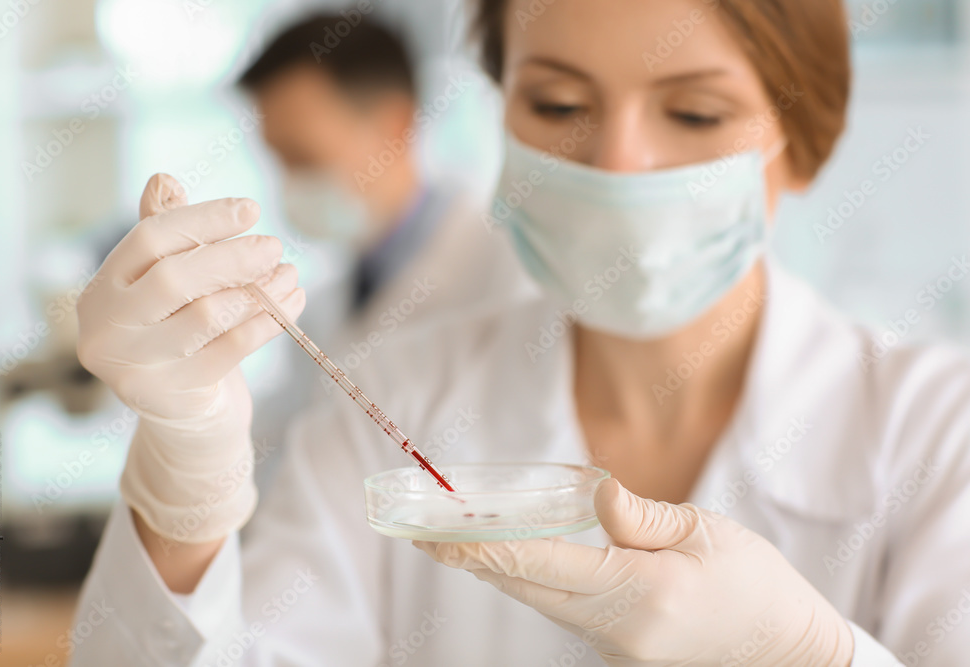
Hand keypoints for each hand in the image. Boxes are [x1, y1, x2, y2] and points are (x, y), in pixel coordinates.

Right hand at [77, 174, 305, 542]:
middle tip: (275, 246)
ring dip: (259, 291)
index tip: (252, 210)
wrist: (185, 418)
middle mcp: (107, 329)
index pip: (149, 239)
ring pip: (207, 316)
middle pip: (175, 277)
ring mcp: (136, 367)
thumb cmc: (178, 335)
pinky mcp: (173, 397)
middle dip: (233, 257)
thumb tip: (162, 179)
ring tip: (290, 275)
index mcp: (102, 289)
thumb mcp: (167, 288)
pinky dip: (267, 323)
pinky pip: (232, 350)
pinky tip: (291, 304)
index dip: (203, 219)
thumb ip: (167, 239)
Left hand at [415, 478, 853, 665]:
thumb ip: (640, 516)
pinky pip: (563, 613)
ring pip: (540, 602)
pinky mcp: (621, 653)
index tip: (436, 534)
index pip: (539, 564)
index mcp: (638, 593)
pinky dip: (532, 583)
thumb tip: (594, 493)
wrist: (788, 655)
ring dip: (498, 570)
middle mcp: (616, 630)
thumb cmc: (756, 587)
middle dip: (472, 560)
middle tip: (425, 531)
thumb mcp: (706, 534)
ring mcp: (616, 648)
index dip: (482, 546)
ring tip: (459, 539)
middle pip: (526, 588)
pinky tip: (516, 561)